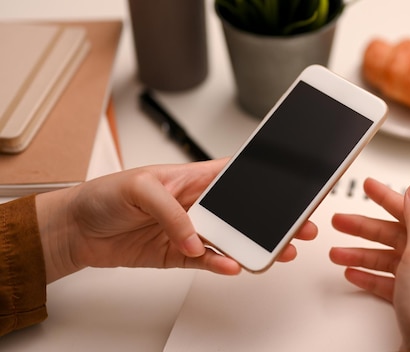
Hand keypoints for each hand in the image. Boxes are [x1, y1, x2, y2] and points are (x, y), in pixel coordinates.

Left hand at [37, 159, 316, 282]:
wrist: (77, 231)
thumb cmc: (104, 195)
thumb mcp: (139, 188)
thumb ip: (172, 212)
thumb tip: (195, 238)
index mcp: (193, 177)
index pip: (237, 176)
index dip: (265, 181)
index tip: (290, 189)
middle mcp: (197, 204)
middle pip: (244, 212)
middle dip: (272, 219)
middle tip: (298, 227)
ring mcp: (192, 231)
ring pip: (232, 240)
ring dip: (255, 246)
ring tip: (277, 251)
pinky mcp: (180, 255)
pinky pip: (208, 262)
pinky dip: (222, 266)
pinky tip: (233, 266)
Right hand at [329, 178, 409, 351]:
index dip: (387, 198)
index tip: (370, 186)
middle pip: (395, 236)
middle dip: (365, 228)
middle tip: (341, 221)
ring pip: (386, 259)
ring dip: (360, 254)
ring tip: (337, 252)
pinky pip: (385, 281)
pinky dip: (368, 276)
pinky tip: (353, 274)